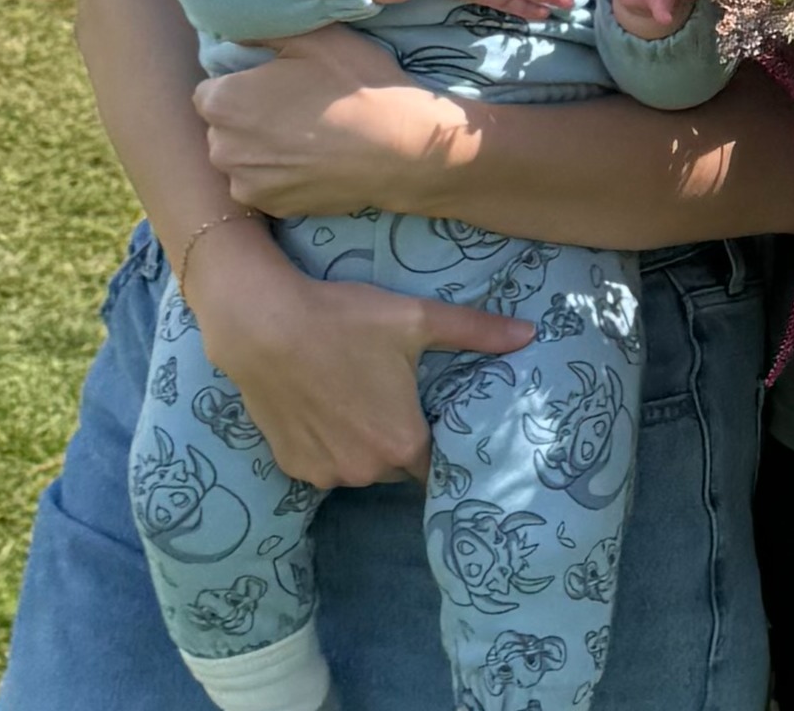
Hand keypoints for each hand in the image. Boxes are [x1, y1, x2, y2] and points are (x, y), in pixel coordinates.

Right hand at [184, 228, 533, 486]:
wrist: (263, 325)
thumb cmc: (344, 320)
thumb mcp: (416, 319)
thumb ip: (476, 332)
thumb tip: (530, 334)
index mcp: (404, 444)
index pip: (438, 465)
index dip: (440, 445)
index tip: (435, 423)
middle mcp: (367, 471)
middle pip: (396, 464)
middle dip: (396, 438)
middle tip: (386, 396)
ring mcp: (326, 474)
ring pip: (358, 466)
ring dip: (360, 445)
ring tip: (350, 398)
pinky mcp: (292, 468)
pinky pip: (323, 464)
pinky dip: (325, 445)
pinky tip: (319, 408)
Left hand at [200, 31, 482, 216]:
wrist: (400, 149)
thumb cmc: (354, 85)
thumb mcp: (313, 38)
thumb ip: (262, 32)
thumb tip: (235, 35)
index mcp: (222, 102)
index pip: (208, 90)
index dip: (238, 83)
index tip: (270, 82)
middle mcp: (221, 148)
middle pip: (222, 127)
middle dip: (246, 117)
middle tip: (291, 107)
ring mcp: (246, 183)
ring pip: (242, 159)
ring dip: (260, 149)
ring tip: (305, 136)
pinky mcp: (272, 208)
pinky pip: (264, 185)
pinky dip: (280, 175)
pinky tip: (313, 161)